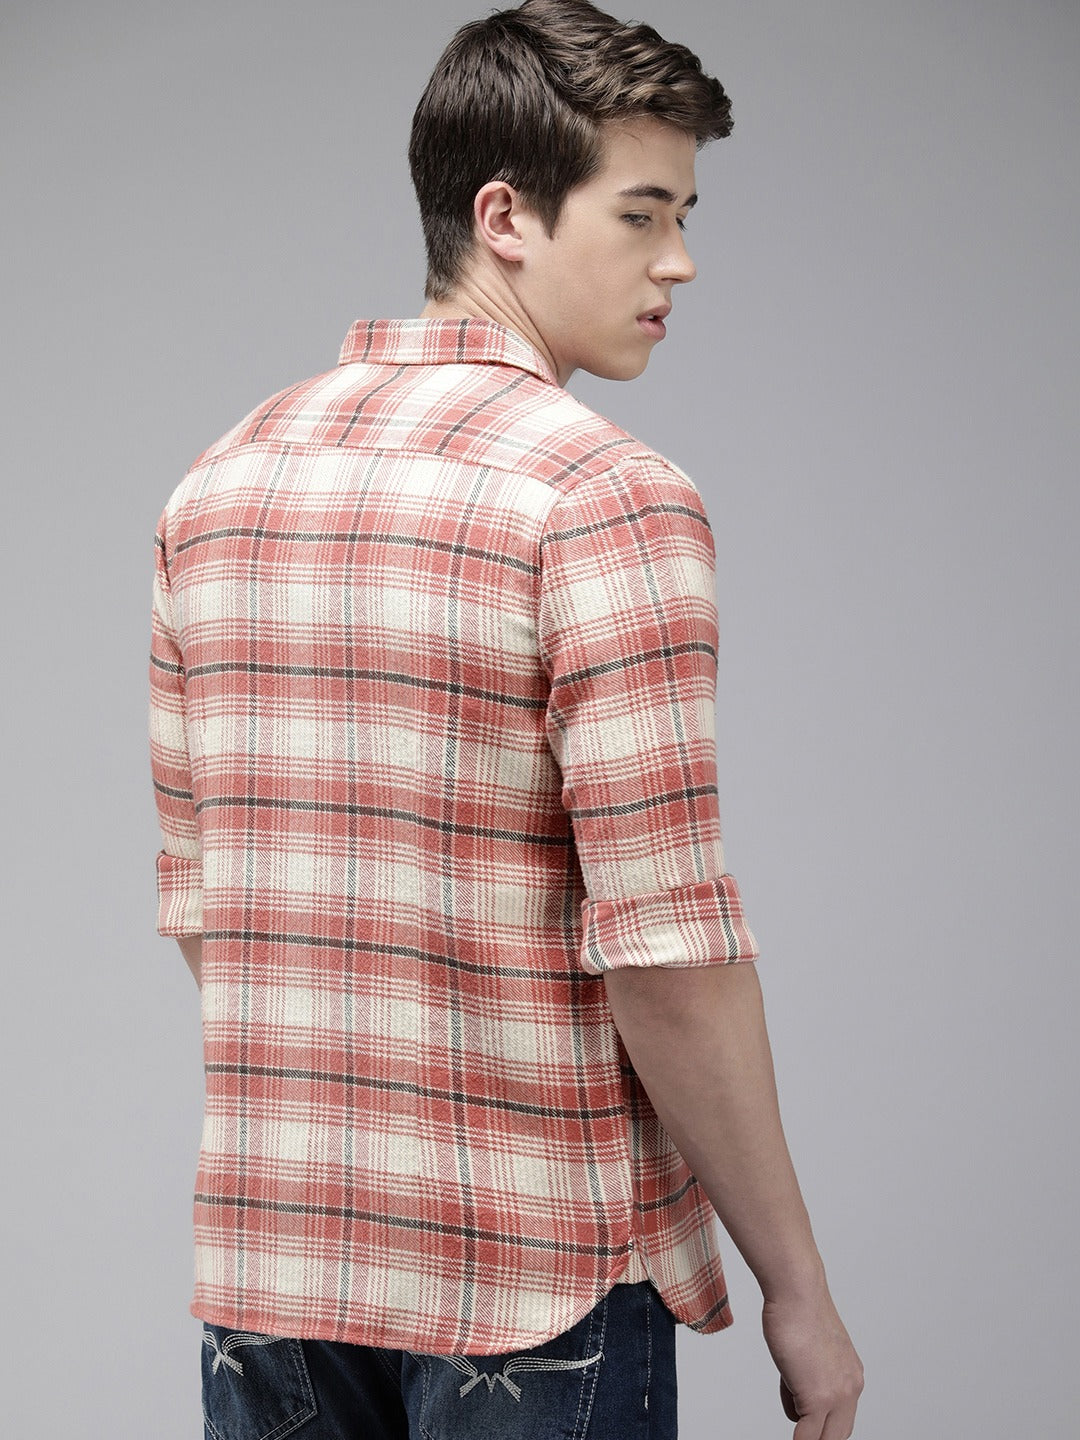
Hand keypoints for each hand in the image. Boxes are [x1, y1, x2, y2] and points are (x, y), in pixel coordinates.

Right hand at [761, 1284, 863, 1438]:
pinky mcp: (817, 1398)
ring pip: (823, 1438)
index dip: (824, 1427)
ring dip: (804, 1431)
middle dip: (818, 1437)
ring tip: (787, 1384)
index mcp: (852, 1376)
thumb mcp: (812, 1351)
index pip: (843, 1419)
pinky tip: (792, 1432)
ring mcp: (836, 1395)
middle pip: (838, 1435)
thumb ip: (811, 1378)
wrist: (797, 1292)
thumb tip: (797, 1401)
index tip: (808, 1427)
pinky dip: (799, 1439)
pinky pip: (807, 1437)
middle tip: (801, 1432)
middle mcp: (851, 1388)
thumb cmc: (797, 1312)